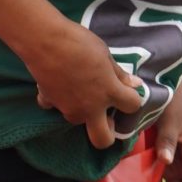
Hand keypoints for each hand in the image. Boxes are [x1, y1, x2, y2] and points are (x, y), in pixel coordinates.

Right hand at [27, 21, 142, 148]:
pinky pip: (55, 106)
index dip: (133, 98)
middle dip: (107, 134)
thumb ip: (119, 73)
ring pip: (78, 121)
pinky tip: (58, 83)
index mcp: (109, 92)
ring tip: (80, 89)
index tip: (128, 90)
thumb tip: (135, 84)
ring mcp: (68, 108)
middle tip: (107, 117)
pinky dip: (57, 98)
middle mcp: (90, 107)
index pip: (132, 106)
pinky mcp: (49, 102)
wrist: (46, 41)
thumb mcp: (105, 53)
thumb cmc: (80, 43)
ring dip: (83, 111)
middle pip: (102, 140)